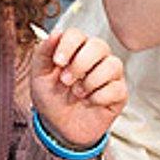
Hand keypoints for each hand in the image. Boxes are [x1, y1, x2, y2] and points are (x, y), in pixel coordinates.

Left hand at [28, 28, 126, 149]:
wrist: (59, 127)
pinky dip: (100, 97)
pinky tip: (90, 102)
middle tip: (66, 81)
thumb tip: (56, 33)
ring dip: (91, 81)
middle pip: (99, 46)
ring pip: (113, 65)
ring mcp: (110, 74)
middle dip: (80, 64)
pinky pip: (117, 88)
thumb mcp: (39, 75)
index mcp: (76, 48)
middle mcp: (96, 57)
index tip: (57, 62)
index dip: (68, 45)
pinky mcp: (119, 93)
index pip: (77, 34)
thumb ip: (44, 52)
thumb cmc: (51, 97)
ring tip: (77, 93)